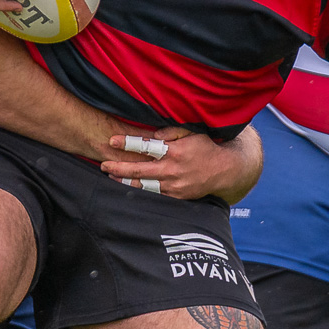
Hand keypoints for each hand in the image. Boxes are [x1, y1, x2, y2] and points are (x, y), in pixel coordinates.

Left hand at [99, 127, 246, 200]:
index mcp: (175, 152)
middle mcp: (172, 170)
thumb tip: (152, 135)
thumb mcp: (192, 132)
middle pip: (139, 170)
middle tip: (103, 165)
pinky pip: (154, 195)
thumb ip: (171, 132)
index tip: (111, 141)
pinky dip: (141, 191)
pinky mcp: (176, 197)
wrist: (224, 171)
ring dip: (125, 182)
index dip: (127, 143)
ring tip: (111, 177)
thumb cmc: (206, 147)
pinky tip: (129, 187)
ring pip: (143, 186)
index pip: (146, 146)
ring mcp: (174, 186)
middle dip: (118, 168)